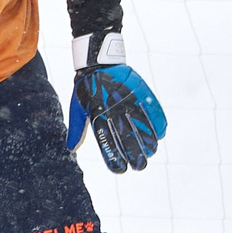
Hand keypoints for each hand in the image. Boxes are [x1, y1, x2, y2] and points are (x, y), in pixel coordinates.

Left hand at [67, 32, 166, 172]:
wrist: (98, 62)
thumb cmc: (87, 89)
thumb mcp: (78, 108)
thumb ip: (78, 130)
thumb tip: (71, 150)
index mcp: (96, 115)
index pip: (106, 142)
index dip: (113, 158)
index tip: (119, 170)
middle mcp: (113, 109)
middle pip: (127, 137)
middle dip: (135, 155)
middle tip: (139, 166)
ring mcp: (129, 99)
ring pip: (142, 125)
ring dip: (149, 142)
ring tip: (151, 153)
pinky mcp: (141, 91)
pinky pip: (152, 110)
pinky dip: (158, 124)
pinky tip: (160, 136)